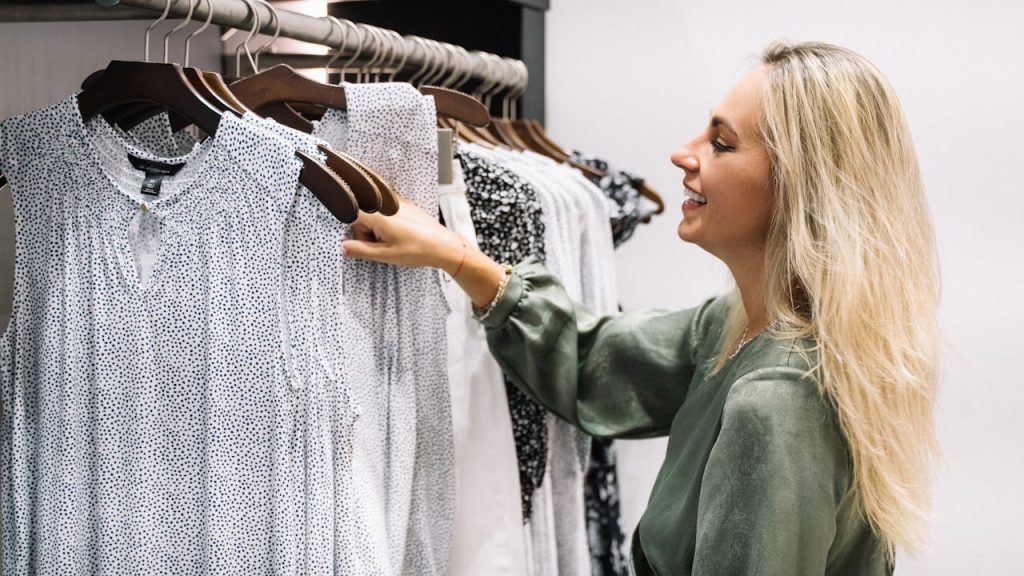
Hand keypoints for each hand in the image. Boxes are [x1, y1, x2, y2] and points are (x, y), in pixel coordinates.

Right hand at [341, 199, 506, 308]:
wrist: (444, 246)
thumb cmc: (418, 250)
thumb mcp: (385, 255)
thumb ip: (360, 250)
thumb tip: (343, 248)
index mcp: (378, 214)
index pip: (351, 216)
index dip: (356, 233)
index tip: (364, 243)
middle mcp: (386, 203)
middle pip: (363, 215)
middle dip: (367, 231)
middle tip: (382, 245)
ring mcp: (397, 202)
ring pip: (375, 214)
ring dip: (379, 228)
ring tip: (394, 241)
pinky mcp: (405, 205)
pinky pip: (387, 212)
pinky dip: (388, 223)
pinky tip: (400, 235)